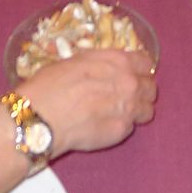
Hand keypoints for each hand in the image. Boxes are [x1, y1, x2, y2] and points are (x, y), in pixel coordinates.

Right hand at [18, 49, 156, 157]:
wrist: (41, 117)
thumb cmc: (50, 84)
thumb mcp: (76, 60)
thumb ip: (100, 63)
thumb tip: (107, 68)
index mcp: (118, 61)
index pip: (145, 63)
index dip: (139, 69)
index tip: (132, 75)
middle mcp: (129, 83)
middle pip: (150, 87)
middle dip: (141, 91)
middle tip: (125, 96)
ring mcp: (129, 108)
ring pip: (147, 110)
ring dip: (137, 111)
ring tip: (118, 114)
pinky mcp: (122, 132)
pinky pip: (131, 127)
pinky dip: (121, 126)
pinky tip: (104, 126)